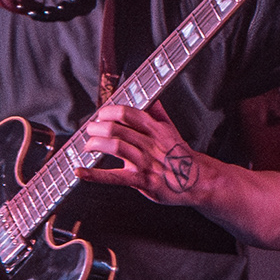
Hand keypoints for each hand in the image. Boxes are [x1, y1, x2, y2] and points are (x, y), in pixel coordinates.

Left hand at [86, 104, 209, 208]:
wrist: (198, 180)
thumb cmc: (181, 156)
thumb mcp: (173, 131)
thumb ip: (159, 114)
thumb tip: (151, 98)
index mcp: (156, 129)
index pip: (127, 113)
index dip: (108, 111)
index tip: (100, 115)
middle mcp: (150, 143)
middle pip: (116, 128)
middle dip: (96, 128)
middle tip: (90, 131)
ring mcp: (146, 162)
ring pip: (115, 147)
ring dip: (95, 144)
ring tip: (88, 146)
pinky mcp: (143, 180)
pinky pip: (115, 177)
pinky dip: (95, 175)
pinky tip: (81, 172)